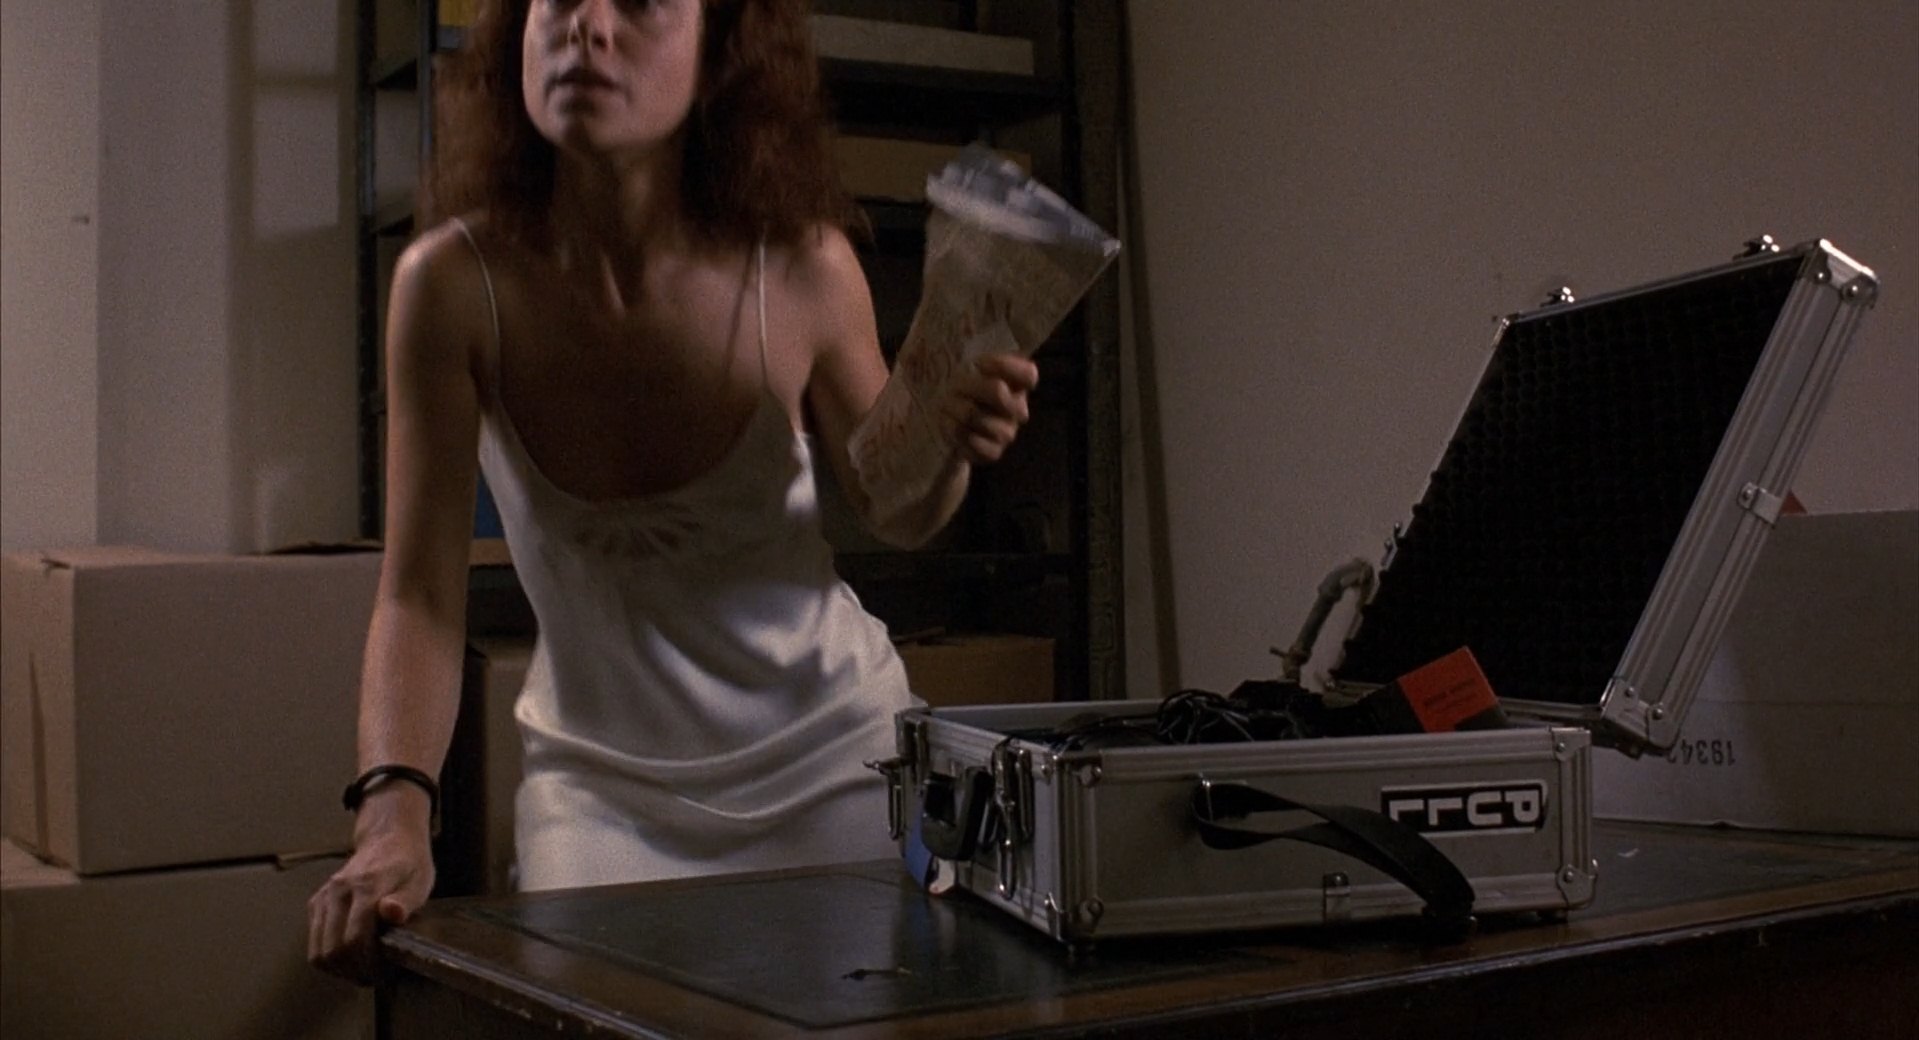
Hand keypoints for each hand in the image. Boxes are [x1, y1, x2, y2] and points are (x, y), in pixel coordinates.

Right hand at [307, 802, 434, 984]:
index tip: (385, 974)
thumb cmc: (408, 863)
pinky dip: (329, 957)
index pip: (356, 938)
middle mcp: (338, 891)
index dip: (369, 964)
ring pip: (318, 951)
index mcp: (366, 886)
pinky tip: (352, 956)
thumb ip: (406, 900)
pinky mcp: (316, 902)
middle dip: (354, 971)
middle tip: (375, 977)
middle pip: (333, 950)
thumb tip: (391, 913)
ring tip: (363, 971)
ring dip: (340, 969)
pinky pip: (314, 942)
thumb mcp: (420, 881)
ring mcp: (324, 896)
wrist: (388, 839)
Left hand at [937, 352, 1037, 463]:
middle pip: (998, 392)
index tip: (979, 363)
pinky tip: (950, 425)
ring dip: (957, 410)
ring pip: (980, 417)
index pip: (1029, 375)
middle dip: (970, 386)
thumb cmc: (963, 389)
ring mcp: (1008, 432)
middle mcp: (1018, 410)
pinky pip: (976, 443)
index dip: (1004, 365)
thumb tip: (981, 366)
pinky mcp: (993, 453)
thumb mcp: (970, 368)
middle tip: (955, 386)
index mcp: (1018, 384)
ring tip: (946, 406)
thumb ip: (983, 363)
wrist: (946, 419)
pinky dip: (957, 432)